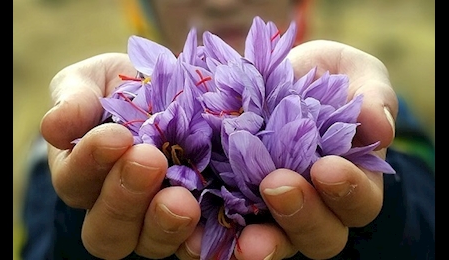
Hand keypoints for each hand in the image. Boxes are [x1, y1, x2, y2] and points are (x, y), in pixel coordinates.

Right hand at [40, 53, 201, 258]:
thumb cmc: (126, 89)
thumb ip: (76, 98)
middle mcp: (117, 206)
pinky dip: (205, 239)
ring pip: (150, 242)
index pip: (76, 181)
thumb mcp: (97, 80)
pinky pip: (196, 242)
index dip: (91, 162)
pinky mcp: (197, 220)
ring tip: (183, 200)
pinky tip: (219, 230)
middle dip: (126, 198)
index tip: (116, 136)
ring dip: (164, 224)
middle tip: (150, 162)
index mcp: (85, 173)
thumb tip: (56, 126)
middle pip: (107, 230)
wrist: (174, 94)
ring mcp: (156, 219)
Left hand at [216, 40, 395, 258]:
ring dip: (261, 241)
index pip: (360, 201)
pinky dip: (218, 232)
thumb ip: (372, 95)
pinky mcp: (233, 204)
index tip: (326, 167)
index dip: (348, 192)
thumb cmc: (321, 79)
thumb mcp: (352, 73)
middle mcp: (315, 205)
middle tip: (277, 185)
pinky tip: (200, 223)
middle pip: (320, 236)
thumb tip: (379, 126)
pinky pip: (227, 228)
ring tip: (244, 232)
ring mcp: (272, 210)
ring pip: (275, 242)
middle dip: (302, 215)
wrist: (273, 80)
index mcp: (350, 178)